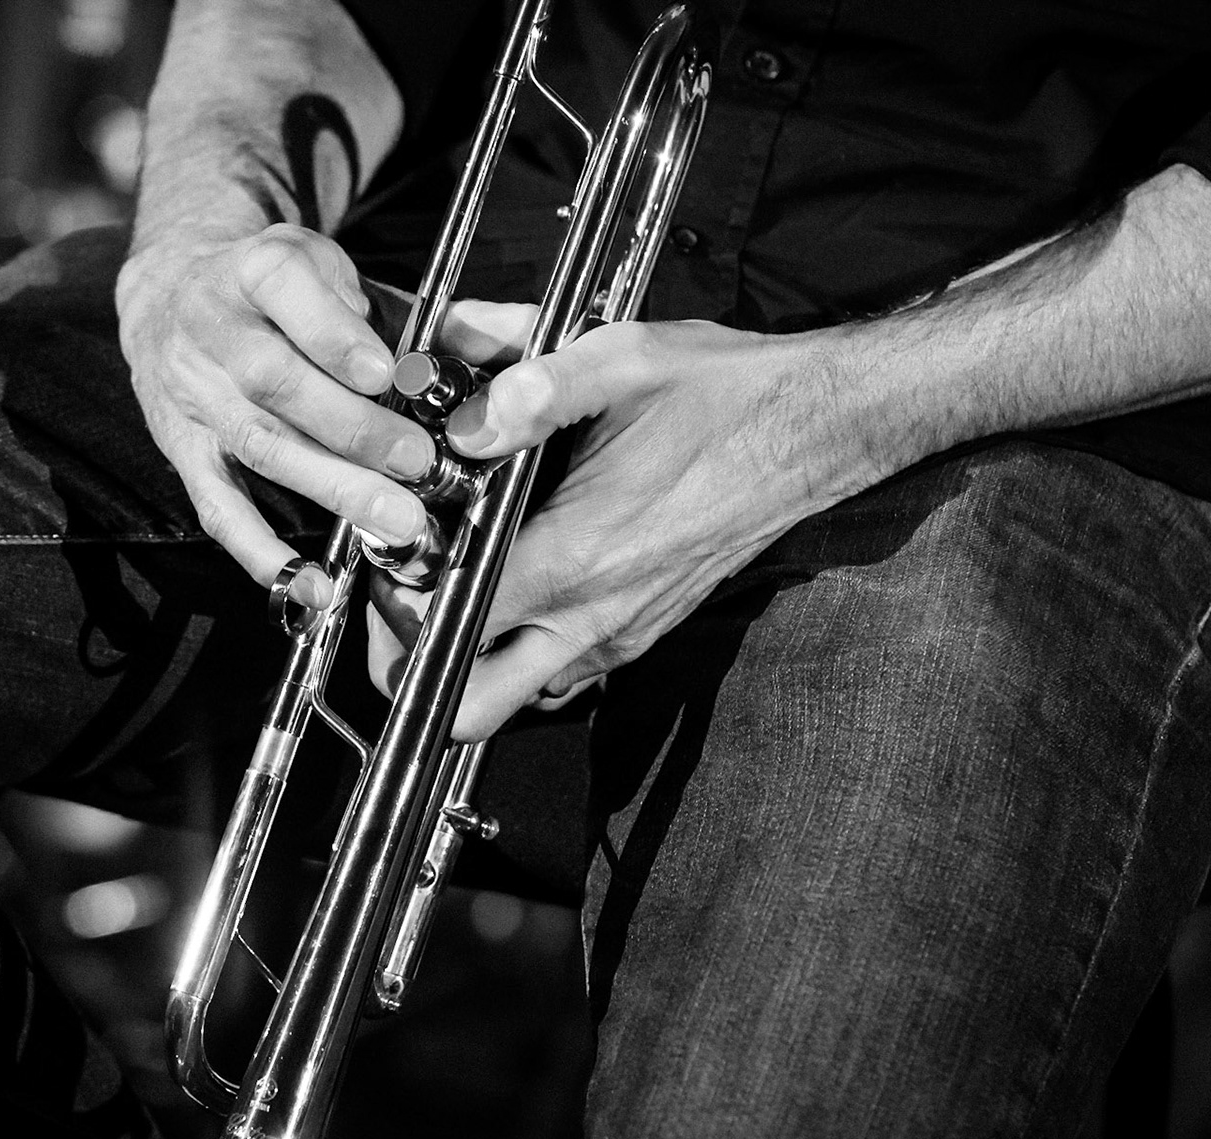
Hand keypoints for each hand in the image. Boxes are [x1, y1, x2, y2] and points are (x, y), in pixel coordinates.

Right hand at [115, 224, 530, 603]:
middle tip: (419, 464)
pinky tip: (311, 583)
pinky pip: (218, 506)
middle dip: (353, 428)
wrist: (174, 299)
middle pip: (277, 380)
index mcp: (258, 267)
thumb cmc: (284, 294)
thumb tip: (496, 353)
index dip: (335, 335)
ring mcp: (195, 393)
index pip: (289, 290)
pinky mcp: (183, 450)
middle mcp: (215, 327)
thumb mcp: (336, 271)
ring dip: (331, 487)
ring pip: (260, 444)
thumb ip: (400, 311)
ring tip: (396, 522)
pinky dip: (263, 552)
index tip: (387, 372)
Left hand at [369, 319, 880, 740]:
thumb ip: (527, 379)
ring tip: (456, 583)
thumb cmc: (723, 394)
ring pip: (514, 697)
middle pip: (469, 708)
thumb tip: (458, 409)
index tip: (394, 551)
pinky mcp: (641, 630)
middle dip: (416, 667)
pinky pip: (558, 672)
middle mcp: (594, 617)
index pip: (449, 627)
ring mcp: (620, 634)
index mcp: (575, 559)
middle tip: (407, 598)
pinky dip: (520, 647)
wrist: (816, 428)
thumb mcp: (620, 359)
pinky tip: (517, 576)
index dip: (400, 601)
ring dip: (469, 659)